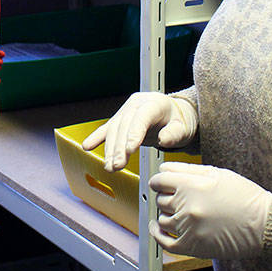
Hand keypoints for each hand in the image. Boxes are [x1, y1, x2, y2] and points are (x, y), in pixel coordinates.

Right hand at [81, 92, 197, 171]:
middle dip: (119, 147)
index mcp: (154, 103)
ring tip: (110, 167)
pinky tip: (87, 146)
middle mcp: (137, 104)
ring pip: (114, 129)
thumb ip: (174, 134)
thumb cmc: (179, 121)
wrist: (173, 114)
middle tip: (118, 165)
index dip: (135, 133)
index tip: (130, 149)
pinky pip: (107, 128)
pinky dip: (96, 138)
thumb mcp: (184, 128)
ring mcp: (126, 110)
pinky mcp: (120, 119)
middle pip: (125, 125)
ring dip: (110, 149)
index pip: (142, 117)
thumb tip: (163, 139)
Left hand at [148, 162, 271, 259]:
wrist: (264, 223)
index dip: (160, 181)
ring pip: (162, 219)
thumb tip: (164, 169)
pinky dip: (157, 235)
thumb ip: (187, 169)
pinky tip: (157, 228)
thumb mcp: (217, 173)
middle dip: (166, 196)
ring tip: (179, 212)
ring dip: (167, 214)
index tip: (162, 183)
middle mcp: (186, 206)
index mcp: (191, 186)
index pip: (158, 180)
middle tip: (178, 197)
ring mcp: (188, 228)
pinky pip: (165, 243)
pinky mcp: (193, 246)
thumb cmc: (245, 197)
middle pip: (160, 199)